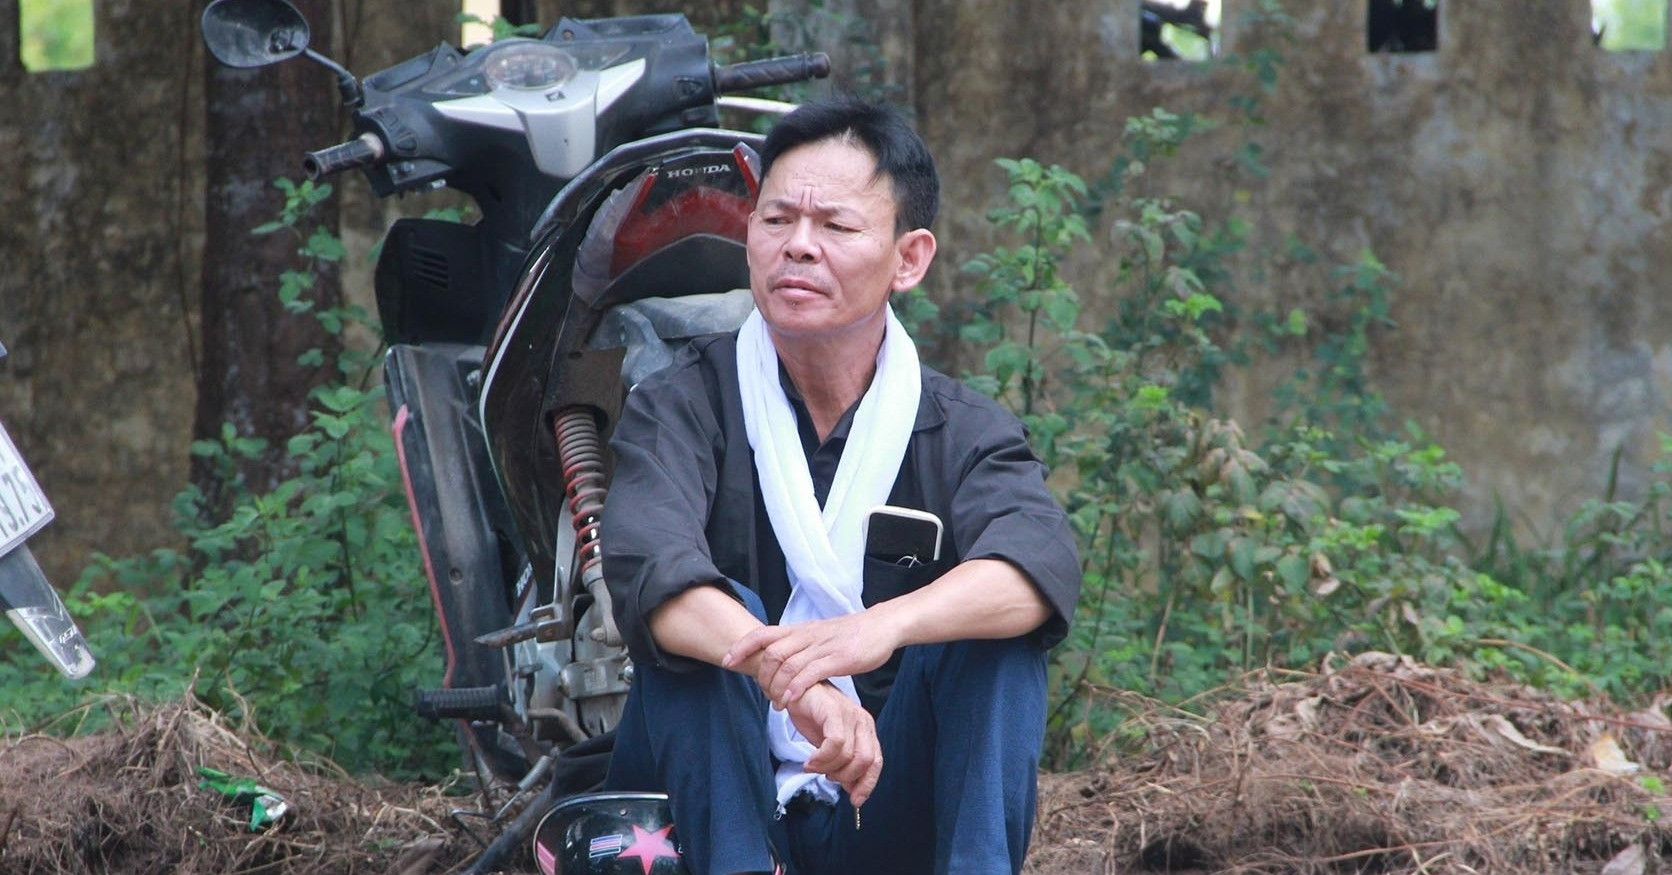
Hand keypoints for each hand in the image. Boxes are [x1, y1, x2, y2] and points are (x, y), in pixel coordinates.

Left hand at [723, 611, 899, 706]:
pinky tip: (791, 701)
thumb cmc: (850, 635)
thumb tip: (779, 658)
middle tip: (764, 694)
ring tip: (778, 705)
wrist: (881, 626)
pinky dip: (795, 689)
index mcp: (800, 630)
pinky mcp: (837, 659)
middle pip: (771, 652)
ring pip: (787, 665)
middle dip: (761, 676)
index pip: (763, 633)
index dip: (742, 646)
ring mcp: (822, 647)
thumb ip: (800, 645)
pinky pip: (809, 674)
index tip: (727, 661)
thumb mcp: (819, 636)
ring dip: (777, 687)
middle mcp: (807, 636)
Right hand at [786, 681, 882, 806]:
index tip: (855, 801)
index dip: (867, 784)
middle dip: (844, 777)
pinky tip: (809, 761)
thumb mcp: (829, 744)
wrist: (793, 691)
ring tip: (811, 766)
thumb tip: (850, 788)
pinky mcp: (834, 712)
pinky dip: (821, 758)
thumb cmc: (811, 715)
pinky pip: (835, 743)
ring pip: (848, 755)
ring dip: (827, 768)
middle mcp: (862, 721)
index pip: (875, 762)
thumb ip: (842, 763)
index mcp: (866, 730)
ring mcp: (850, 714)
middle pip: (864, 761)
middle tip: (825, 776)